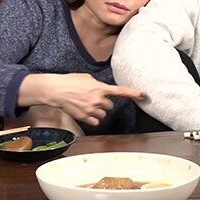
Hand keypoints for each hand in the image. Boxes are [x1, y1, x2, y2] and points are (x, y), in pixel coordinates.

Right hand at [20, 73, 145, 126]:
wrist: (56, 90)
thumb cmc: (69, 82)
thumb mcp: (86, 78)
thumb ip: (97, 84)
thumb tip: (100, 89)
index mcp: (100, 88)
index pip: (120, 91)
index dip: (133, 93)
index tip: (144, 95)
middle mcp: (98, 99)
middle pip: (110, 106)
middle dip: (103, 103)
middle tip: (92, 98)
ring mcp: (92, 109)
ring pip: (103, 114)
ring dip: (97, 110)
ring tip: (85, 103)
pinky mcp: (85, 117)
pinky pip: (96, 121)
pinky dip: (92, 118)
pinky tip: (84, 111)